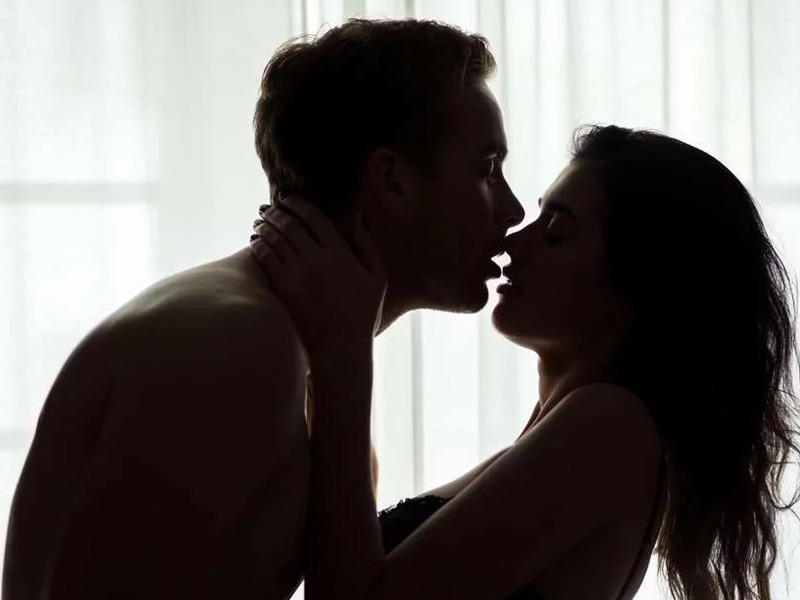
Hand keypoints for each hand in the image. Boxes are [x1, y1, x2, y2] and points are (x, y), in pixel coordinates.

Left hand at [250, 198, 385, 358]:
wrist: (341, 347)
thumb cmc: (361, 314)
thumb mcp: (376, 277)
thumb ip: (366, 244)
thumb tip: (358, 216)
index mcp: (341, 253)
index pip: (313, 217)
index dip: (297, 203)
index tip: (288, 199)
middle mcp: (318, 259)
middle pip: (290, 224)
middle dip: (276, 212)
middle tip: (268, 209)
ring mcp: (300, 274)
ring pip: (275, 239)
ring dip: (264, 226)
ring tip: (259, 222)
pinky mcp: (284, 289)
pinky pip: (266, 259)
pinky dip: (258, 246)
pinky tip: (255, 242)